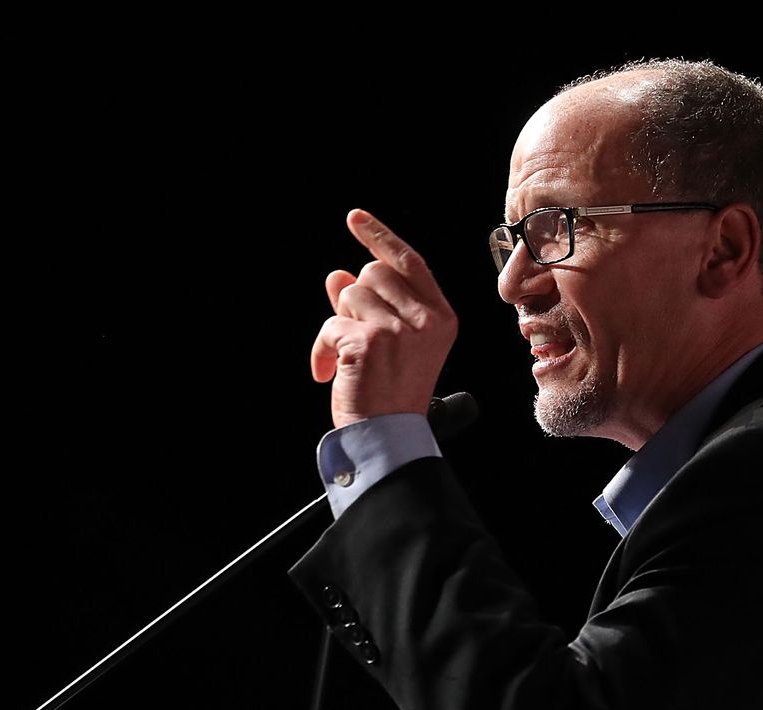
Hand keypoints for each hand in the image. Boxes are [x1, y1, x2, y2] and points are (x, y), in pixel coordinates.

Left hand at [311, 209, 458, 428]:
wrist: (387, 438)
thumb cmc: (390, 395)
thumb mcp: (391, 345)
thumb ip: (371, 306)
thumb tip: (339, 275)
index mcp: (440, 317)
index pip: (409, 261)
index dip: (380, 237)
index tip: (355, 218)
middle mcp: (426, 319)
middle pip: (372, 273)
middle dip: (354, 300)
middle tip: (358, 339)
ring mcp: (399, 328)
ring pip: (348, 294)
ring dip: (339, 325)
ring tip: (351, 360)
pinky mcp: (369, 341)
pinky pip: (330, 324)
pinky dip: (322, 350)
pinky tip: (329, 373)